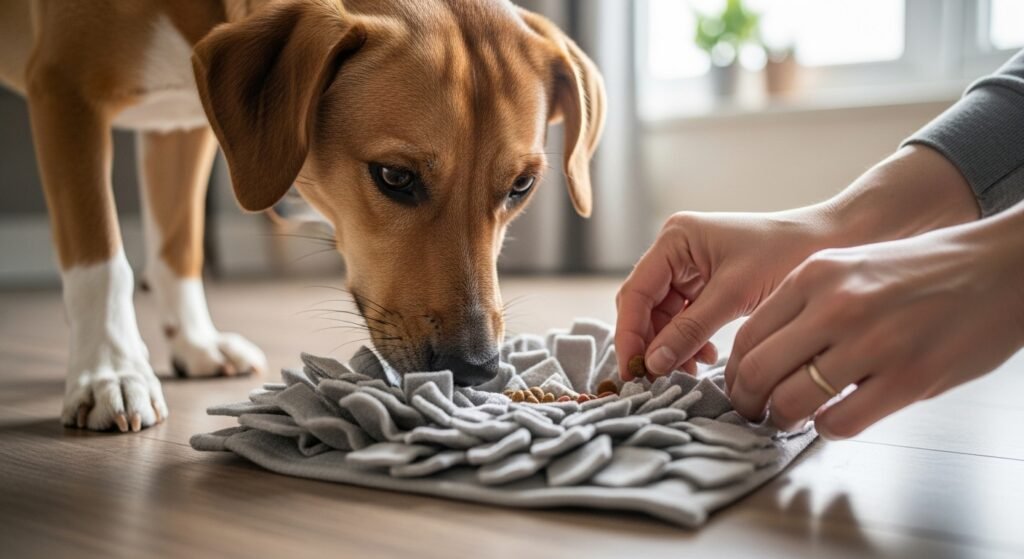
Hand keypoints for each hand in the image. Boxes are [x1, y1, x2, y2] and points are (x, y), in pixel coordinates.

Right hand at [615, 208, 837, 378]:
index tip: (634, 371)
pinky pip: (684, 318)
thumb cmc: (787, 254)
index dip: (630, 334)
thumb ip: (689, 329)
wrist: (834, 241)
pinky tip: (706, 356)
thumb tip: (652, 364)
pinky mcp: (706, 284)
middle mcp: (675, 250)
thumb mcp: (734, 294)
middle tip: (658, 379)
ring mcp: (689, 267)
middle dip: (651, 342)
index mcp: (674, 239)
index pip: (636, 292)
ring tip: (691, 370)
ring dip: (671, 345)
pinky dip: (689, 340)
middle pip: (644, 306)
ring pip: (662, 316)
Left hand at [725, 206, 1023, 438]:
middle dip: (747, 401)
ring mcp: (872, 344)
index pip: (748, 336)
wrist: (998, 269)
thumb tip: (764, 351)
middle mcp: (836, 306)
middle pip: (758, 371)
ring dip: (782, 419)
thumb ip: (806, 303)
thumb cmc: (921, 270)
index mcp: (815, 275)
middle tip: (753, 412)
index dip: (734, 371)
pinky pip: (840, 421)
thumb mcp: (850, 266)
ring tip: (788, 419)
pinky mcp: (908, 379)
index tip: (738, 385)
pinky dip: (827, 429)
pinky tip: (833, 419)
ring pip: (792, 401)